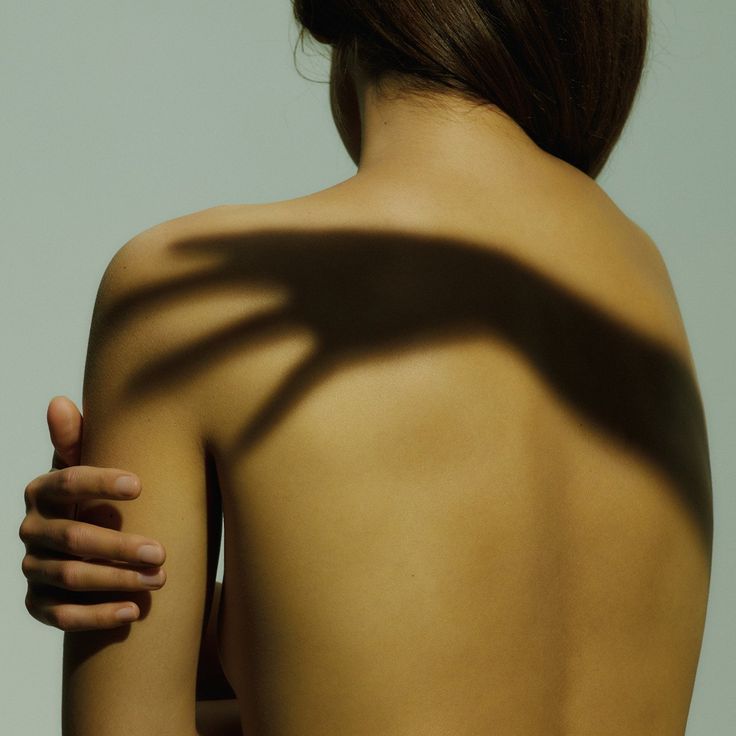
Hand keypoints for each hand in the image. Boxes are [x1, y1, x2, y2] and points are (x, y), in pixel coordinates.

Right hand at [19, 396, 166, 630]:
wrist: (84, 544)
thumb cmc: (93, 495)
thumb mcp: (86, 466)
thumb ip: (76, 439)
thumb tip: (59, 400)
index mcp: (42, 490)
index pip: (66, 482)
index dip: (100, 483)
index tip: (140, 485)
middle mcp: (31, 529)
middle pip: (73, 538)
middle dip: (118, 545)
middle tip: (161, 552)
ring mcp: (33, 568)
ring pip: (70, 577)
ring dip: (115, 580)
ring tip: (159, 579)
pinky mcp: (38, 603)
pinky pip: (61, 615)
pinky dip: (97, 615)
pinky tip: (133, 611)